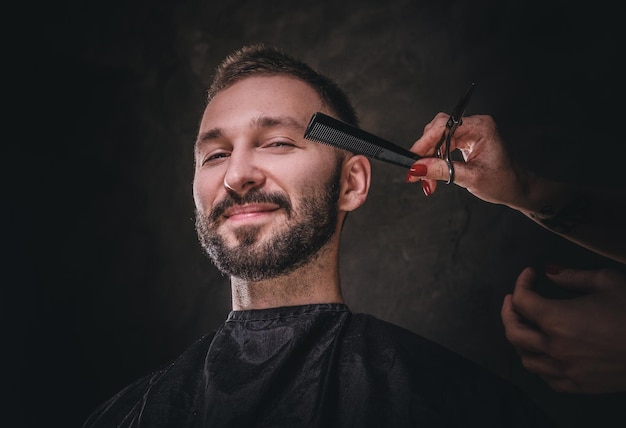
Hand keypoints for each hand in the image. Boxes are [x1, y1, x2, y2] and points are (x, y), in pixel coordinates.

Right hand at [407, 114, 530, 206]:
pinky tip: (432, 174)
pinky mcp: (465, 141)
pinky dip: (435, 160)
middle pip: (437, 132)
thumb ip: (442, 171)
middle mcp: (474, 125)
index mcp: (480, 127)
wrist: (517, 188)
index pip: (444, 127)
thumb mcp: (470, 178)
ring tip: (426, 180)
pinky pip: (442, 146)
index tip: (413, 159)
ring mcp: (469, 132)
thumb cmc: (503, 182)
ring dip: (428, 160)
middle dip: (425, 154)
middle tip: (417, 174)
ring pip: (437, 140)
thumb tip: (417, 168)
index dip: (424, 143)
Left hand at [501, 266, 625, 393]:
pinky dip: (539, 364)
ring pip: (525, 359)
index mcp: (557, 319)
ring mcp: (566, 370)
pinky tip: (544, 354)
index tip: (531, 274)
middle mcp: (555, 347)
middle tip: (513, 299)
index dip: (522, 282)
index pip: (522, 300)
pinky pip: (547, 379)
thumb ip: (572, 277)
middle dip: (508, 311)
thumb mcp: (606, 282)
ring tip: (526, 326)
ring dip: (520, 340)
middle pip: (513, 331)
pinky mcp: (580, 386)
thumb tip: (549, 272)